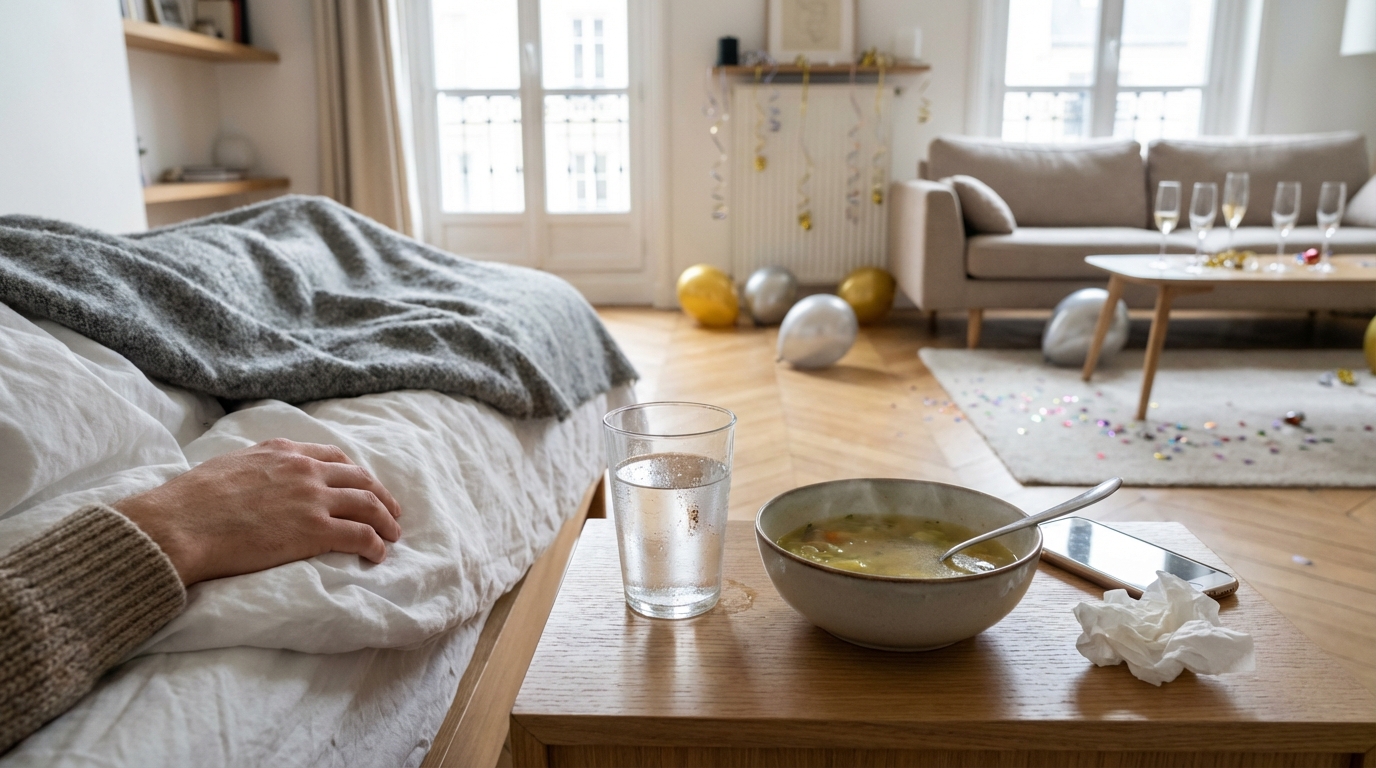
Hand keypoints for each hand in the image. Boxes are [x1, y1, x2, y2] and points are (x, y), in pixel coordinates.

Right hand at [114, 438, 401, 584]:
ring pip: (367, 505)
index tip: (364, 485)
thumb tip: (261, 477)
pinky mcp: (314, 530)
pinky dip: (375, 544)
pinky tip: (378, 555)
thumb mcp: (229, 465)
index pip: (334, 457)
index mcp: (283, 451)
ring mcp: (312, 499)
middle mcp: (304, 470)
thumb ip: (257, 466)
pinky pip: (359, 535)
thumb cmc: (191, 501)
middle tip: (391, 512)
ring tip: (393, 535)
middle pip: (360, 479)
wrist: (179, 524)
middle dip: (381, 496)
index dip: (355, 473)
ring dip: (385, 521)